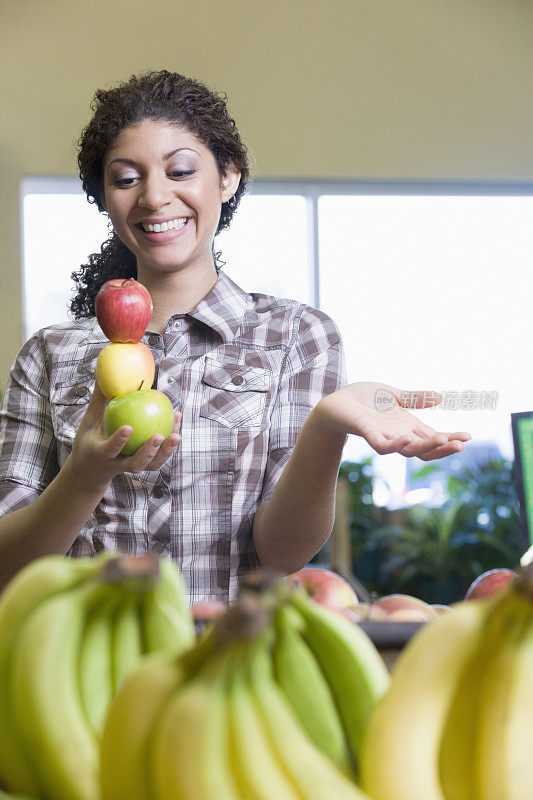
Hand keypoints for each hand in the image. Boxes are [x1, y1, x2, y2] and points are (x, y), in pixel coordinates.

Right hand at [70, 381, 181, 482]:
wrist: (92, 469)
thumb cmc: (90, 439)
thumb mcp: (90, 420)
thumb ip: (99, 398)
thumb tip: (101, 371)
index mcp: (101, 454)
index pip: (110, 449)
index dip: (118, 440)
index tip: (128, 428)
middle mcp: (118, 464)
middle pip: (136, 463)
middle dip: (149, 452)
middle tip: (159, 436)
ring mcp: (132, 466)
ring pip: (152, 464)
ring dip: (166, 451)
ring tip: (177, 434)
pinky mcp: (144, 465)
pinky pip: (160, 456)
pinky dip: (170, 443)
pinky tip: (177, 420)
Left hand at [315, 381, 470, 460]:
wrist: (335, 402)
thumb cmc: (362, 399)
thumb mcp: (393, 395)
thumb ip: (415, 398)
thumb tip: (440, 398)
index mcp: (407, 426)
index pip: (433, 437)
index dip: (450, 439)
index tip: (468, 437)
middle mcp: (398, 435)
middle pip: (425, 448)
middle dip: (444, 448)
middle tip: (462, 445)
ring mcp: (384, 436)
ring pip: (408, 450)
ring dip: (426, 447)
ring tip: (444, 441)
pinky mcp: (367, 433)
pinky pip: (382, 445)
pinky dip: (394, 445)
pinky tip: (406, 439)